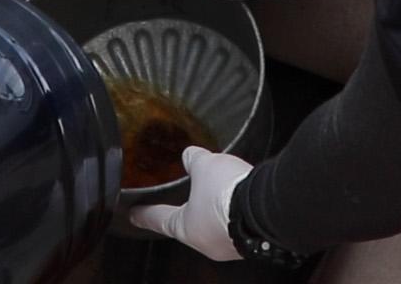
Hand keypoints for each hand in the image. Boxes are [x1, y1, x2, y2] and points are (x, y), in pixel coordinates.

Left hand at [128, 147, 251, 260]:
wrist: (266, 207)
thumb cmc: (227, 193)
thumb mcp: (204, 166)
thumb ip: (193, 160)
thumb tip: (189, 154)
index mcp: (186, 229)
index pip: (158, 219)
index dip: (145, 214)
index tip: (134, 215)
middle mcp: (207, 243)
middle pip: (191, 226)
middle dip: (189, 211)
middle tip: (187, 199)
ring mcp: (230, 246)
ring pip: (216, 227)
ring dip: (216, 211)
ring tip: (220, 193)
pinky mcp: (251, 242)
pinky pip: (237, 225)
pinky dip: (235, 213)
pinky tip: (240, 199)